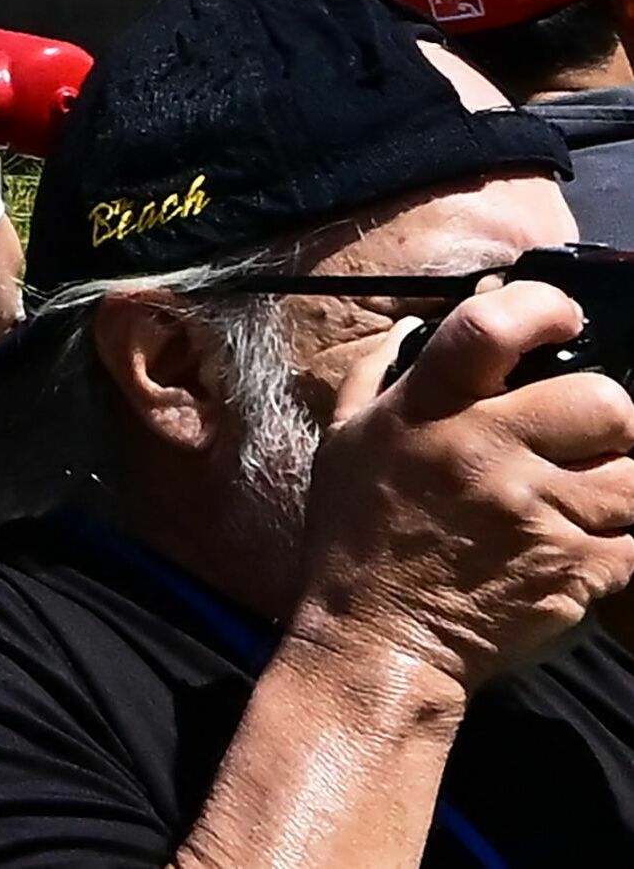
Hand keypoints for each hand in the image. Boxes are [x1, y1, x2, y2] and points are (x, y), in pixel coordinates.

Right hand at [288, 276, 633, 700]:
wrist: (379, 639)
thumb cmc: (358, 533)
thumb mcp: (345, 437)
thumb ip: (384, 371)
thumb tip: (429, 323)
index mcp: (427, 410)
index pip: (493, 327)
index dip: (545, 309)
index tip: (562, 319)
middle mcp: (486, 452)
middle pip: (603, 401)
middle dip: (608, 412)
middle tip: (590, 430)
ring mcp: (538, 515)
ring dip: (623, 476)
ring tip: (599, 486)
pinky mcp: (576, 571)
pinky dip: (627, 537)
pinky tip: (601, 537)